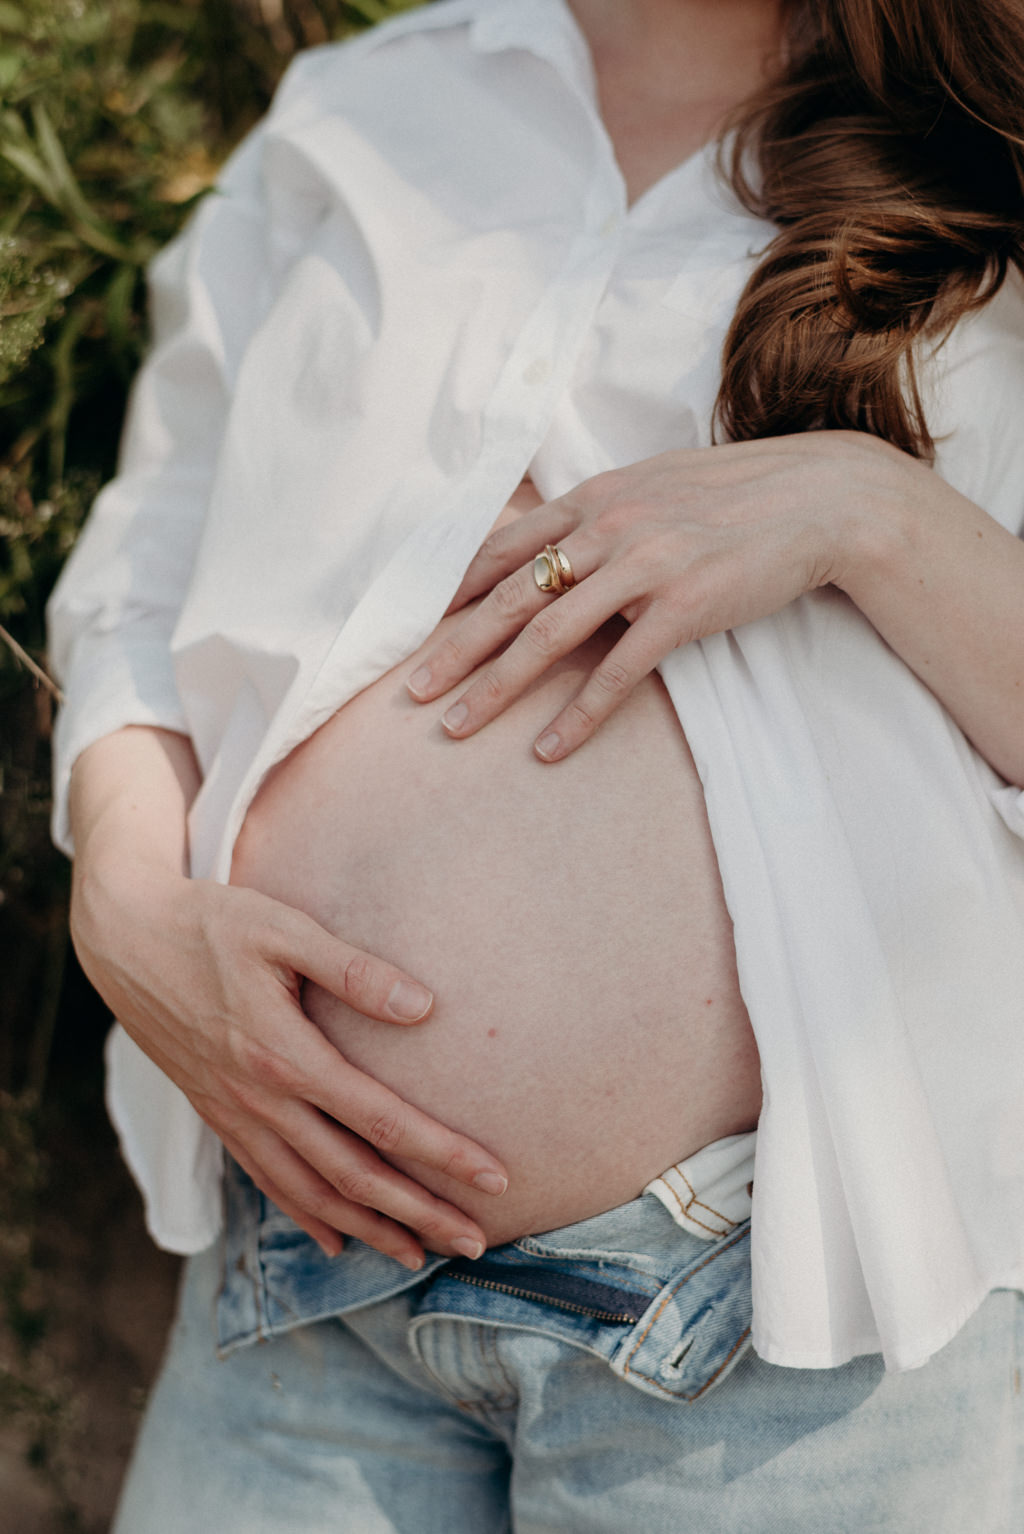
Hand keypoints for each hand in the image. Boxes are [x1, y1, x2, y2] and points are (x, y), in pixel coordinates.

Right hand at [72, 858, 508, 1269]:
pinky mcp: (216, 1113)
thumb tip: (425, 1008)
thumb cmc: (212, 922)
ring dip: (368, 1229)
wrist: (124, 936)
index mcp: (285, 1055)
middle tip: (476, 1242)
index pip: (382, 1121)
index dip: (443, 1153)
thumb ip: (355, 971)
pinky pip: (266, 1181)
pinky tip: (336, 1240)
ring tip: (419, 1255)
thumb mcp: (284, 929)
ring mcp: (234, 1113)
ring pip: (310, 1193)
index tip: (496, 1176)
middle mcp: (260, 1099)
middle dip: (418, 1212)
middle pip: (353, 1176)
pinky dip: (305, 1217)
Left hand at [406, 433, 906, 757]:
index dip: (455, 590)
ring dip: (495, 687)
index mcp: (595, 498)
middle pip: (511, 597)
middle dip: (454, 648)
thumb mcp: (654, 487)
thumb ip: (602, 514)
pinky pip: (616, 672)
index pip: (505, 548)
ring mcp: (643, 567)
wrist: (819, 498)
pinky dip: (578, 714)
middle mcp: (608, 528)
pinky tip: (549, 749)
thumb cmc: (737, 496)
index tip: (417, 626)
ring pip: (548, 636)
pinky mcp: (681, 608)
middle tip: (411, 691)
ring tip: (456, 726)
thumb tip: (562, 540)